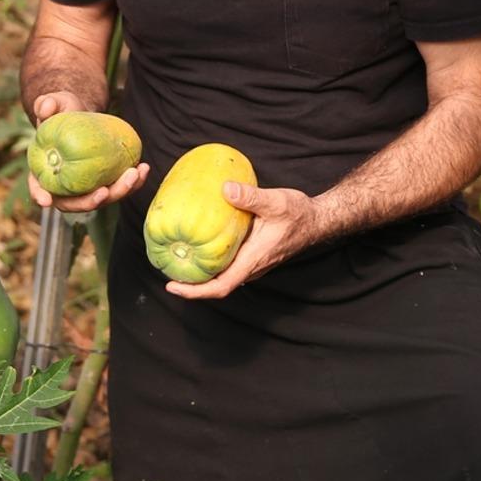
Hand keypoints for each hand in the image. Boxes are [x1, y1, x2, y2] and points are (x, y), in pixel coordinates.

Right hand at [28, 91, 150, 214]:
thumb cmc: (64, 109)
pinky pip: (118, 187)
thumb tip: (45, 108)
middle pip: (75, 202)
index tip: (47, 201)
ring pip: (101, 199)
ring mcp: (86, 186)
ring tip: (135, 174)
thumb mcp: (55, 103)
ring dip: (119, 192)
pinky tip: (143, 168)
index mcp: (44, 170)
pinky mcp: (105, 182)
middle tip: (106, 190)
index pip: (38, 187)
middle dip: (91, 201)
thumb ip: (46, 104)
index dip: (40, 195)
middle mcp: (64, 185)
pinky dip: (132, 183)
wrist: (84, 114)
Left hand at [165, 181, 319, 299]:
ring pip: (221, 276)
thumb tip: (225, 189)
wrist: (317, 220)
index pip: (221, 286)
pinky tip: (197, 245)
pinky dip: (209, 262)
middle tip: (164, 270)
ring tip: (175, 260)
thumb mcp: (275, 201)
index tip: (172, 287)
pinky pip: (227, 265)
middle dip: (190, 284)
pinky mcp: (251, 255)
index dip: (196, 291)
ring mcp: (251, 263)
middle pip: (216, 285)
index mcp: (253, 260)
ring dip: (199, 274)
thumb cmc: (298, 214)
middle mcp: (250, 267)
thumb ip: (251, 196)